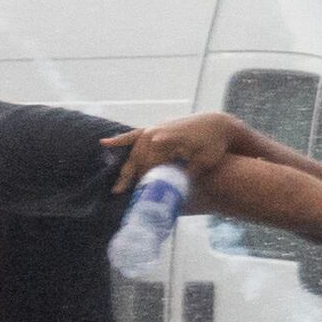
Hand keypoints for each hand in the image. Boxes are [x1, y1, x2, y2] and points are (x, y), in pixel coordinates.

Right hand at [110, 110, 266, 184]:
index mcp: (164, 142)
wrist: (217, 123)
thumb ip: (187, 175)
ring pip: (133, 153)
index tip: (143, 197)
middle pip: (138, 162)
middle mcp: (154, 134)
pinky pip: (133, 135)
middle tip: (128, 198)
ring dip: (126, 170)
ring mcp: (152, 130)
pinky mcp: (154, 128)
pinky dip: (120, 140)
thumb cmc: (214, 144)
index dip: (146, 184)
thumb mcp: (205, 162)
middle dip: (133, 181)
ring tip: (118, 188)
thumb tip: (175, 192)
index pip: (149, 168)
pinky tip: (104, 143)